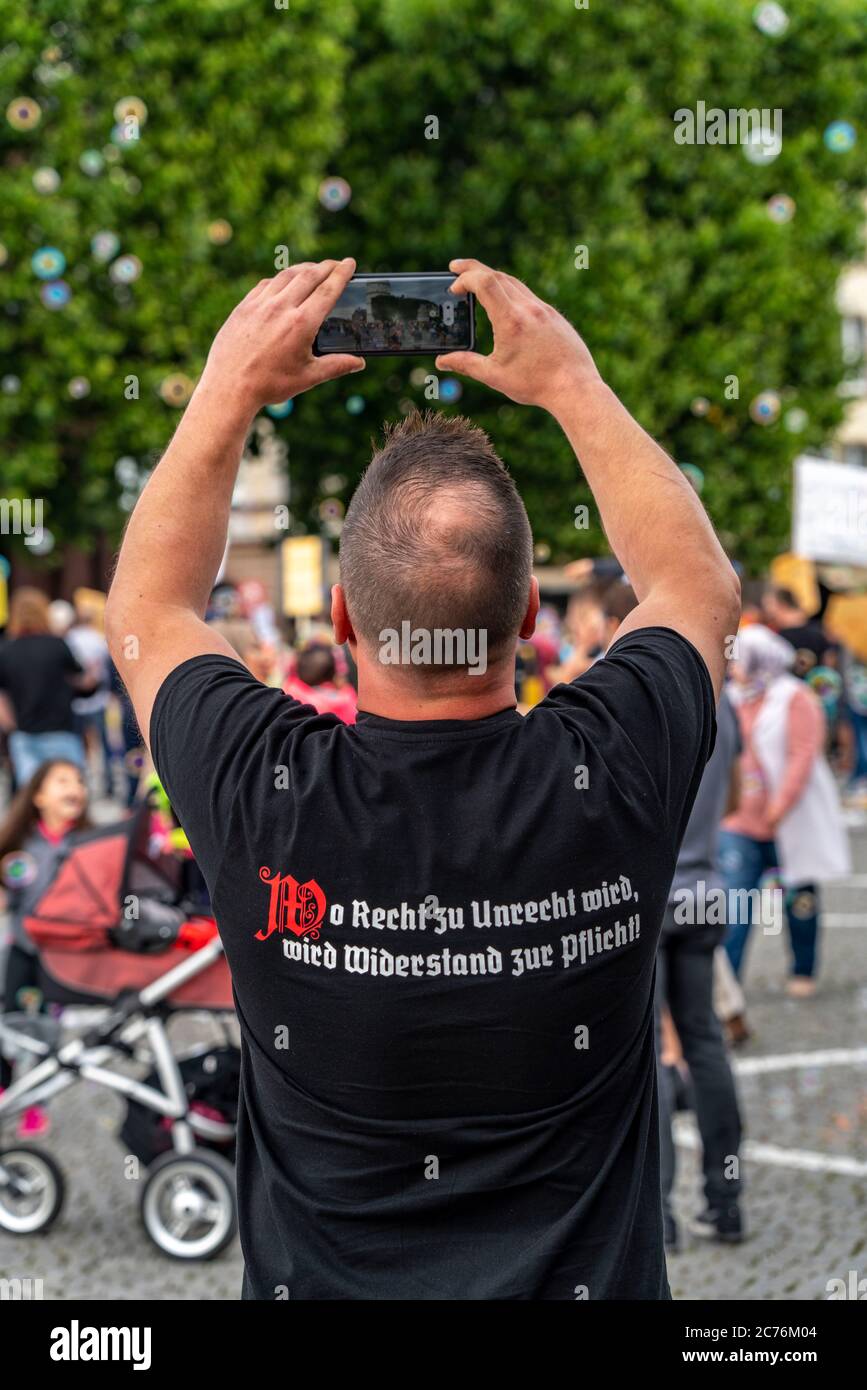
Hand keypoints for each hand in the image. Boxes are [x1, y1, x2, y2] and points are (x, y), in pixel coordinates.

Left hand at [199, 258, 363, 412]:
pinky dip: (280, 279)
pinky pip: (266, 284)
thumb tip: (359, 363)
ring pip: (286, 275)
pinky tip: (285, 281)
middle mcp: (281, 308)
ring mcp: (260, 304)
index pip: (327, 290)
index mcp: (301, 324)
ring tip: (314, 269)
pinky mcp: (244, 307)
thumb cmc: (269, 385)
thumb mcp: (307, 377)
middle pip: (309, 276)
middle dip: (326, 266)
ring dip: (304, 268)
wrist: (229, 387)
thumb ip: (336, 366)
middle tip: (337, 263)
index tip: (350, 263)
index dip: (341, 274)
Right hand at [435, 258, 601, 413]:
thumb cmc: (536, 384)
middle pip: (497, 275)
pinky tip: (504, 302)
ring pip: (514, 283)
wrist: (575, 387)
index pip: (485, 282)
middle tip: (455, 267)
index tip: (453, 287)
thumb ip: (466, 364)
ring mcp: (543, 309)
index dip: (465, 278)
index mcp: (511, 320)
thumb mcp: (495, 376)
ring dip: (492, 278)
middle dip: (473, 269)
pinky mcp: (553, 316)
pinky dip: (510, 291)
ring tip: (477, 282)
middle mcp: (528, 308)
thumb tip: (442, 361)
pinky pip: (528, 295)